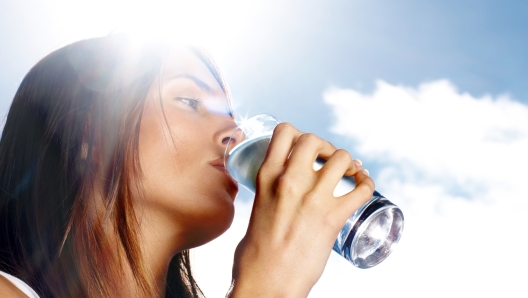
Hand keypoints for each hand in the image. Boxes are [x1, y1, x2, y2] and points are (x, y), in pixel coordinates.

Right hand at [229, 123, 374, 296]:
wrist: (266, 283)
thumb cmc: (255, 254)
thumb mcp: (256, 208)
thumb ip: (269, 192)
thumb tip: (280, 190)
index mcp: (266, 177)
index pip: (284, 131)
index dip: (299, 133)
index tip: (305, 148)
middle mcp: (289, 181)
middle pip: (314, 139)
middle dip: (325, 146)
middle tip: (329, 159)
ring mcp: (313, 198)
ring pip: (342, 158)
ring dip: (349, 162)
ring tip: (350, 172)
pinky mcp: (333, 218)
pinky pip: (362, 189)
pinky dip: (367, 184)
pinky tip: (364, 186)